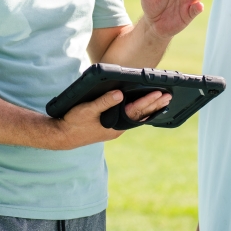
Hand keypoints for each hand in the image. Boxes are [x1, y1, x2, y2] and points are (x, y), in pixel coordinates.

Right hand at [52, 89, 169, 148]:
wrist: (62, 136)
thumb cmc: (73, 122)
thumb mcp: (86, 110)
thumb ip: (103, 102)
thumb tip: (119, 94)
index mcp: (114, 125)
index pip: (135, 111)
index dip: (147, 101)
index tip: (158, 94)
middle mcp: (118, 128)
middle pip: (140, 115)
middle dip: (154, 105)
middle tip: (168, 96)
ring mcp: (115, 128)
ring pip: (136, 117)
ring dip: (149, 108)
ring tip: (162, 100)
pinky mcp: (111, 126)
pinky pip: (129, 118)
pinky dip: (139, 112)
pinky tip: (145, 107)